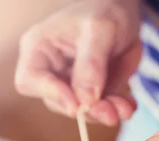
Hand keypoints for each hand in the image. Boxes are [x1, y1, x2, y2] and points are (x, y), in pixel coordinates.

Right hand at [14, 0, 141, 125]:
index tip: (76, 105)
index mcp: (39, 48)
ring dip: (104, 112)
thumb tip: (85, 99)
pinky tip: (129, 105)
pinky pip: (99, 106)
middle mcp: (50, 69)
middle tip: (110, 113)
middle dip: (86, 110)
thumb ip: (91, 63)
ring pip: (81, 108)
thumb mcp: (99, 29)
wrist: (124, 7)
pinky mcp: (90, 90)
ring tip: (125, 108)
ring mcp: (70, 82)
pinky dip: (116, 108)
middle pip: (58, 102)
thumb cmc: (104, 8)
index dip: (50, 94)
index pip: (29, 81)